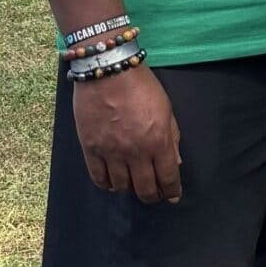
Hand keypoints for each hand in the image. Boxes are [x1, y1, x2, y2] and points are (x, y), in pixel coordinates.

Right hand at [73, 65, 182, 203]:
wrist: (108, 70)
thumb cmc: (141, 86)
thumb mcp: (166, 109)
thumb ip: (172, 138)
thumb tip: (175, 163)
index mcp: (158, 141)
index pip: (168, 178)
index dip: (172, 192)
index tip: (173, 196)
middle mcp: (135, 152)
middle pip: (145, 189)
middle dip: (153, 196)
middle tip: (154, 195)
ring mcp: (111, 152)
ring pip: (122, 187)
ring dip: (130, 189)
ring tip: (133, 185)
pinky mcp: (90, 148)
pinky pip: (99, 178)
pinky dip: (107, 184)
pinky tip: (113, 182)